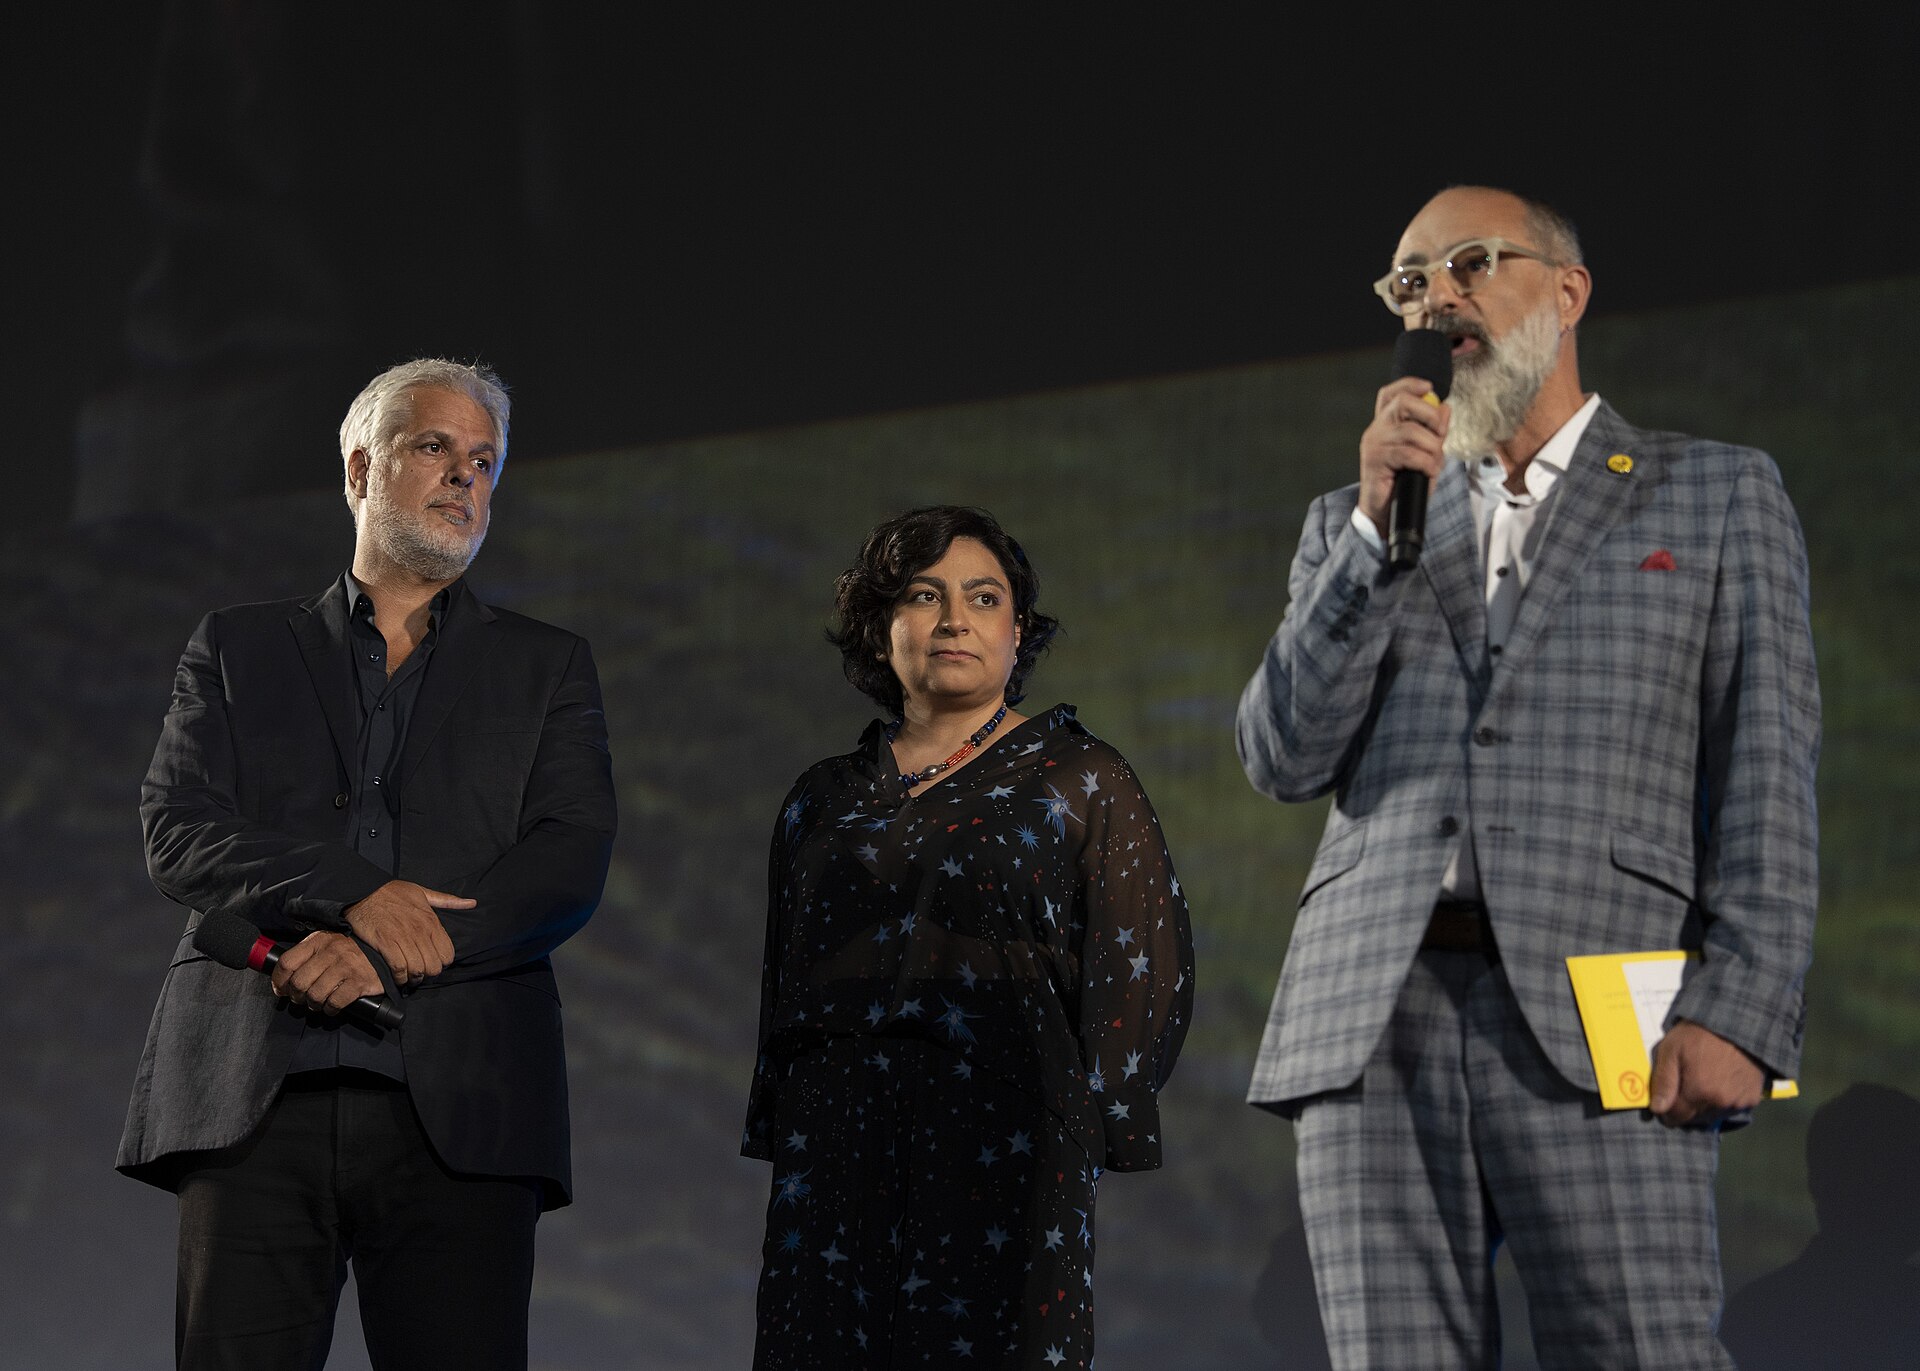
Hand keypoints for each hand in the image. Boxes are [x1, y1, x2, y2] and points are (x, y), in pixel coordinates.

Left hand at [271, 931, 382, 1014]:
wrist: (385, 952)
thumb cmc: (352, 950)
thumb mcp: (328, 943)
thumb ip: (308, 954)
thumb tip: (284, 979)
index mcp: (319, 940)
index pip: (287, 962)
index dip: (278, 981)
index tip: (281, 990)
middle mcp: (331, 952)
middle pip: (299, 982)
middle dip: (296, 996)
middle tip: (301, 999)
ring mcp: (346, 967)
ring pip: (315, 994)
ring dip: (313, 1004)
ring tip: (317, 1003)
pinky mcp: (359, 982)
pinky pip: (335, 1002)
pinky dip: (330, 1009)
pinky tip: (331, 1007)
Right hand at [344, 879, 468, 984]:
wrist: (364, 890)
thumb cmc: (393, 891)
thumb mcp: (424, 892)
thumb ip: (448, 901)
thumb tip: (472, 903)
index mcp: (431, 921)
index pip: (447, 954)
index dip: (441, 963)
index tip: (432, 962)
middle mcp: (420, 931)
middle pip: (433, 966)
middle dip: (428, 973)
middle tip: (420, 973)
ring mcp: (403, 937)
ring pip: (417, 969)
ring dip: (414, 978)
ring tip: (409, 977)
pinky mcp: (385, 942)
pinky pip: (399, 967)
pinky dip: (399, 977)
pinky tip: (397, 976)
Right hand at [1358, 377, 1449, 537]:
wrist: (1384, 513)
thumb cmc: (1404, 483)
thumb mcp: (1425, 453)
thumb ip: (1434, 431)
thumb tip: (1445, 408)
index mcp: (1386, 424)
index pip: (1392, 393)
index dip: (1410, 384)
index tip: (1429, 388)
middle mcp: (1376, 429)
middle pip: (1403, 402)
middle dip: (1430, 416)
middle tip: (1439, 435)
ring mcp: (1374, 444)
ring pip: (1411, 432)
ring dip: (1432, 448)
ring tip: (1434, 464)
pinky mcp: (1375, 461)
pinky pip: (1408, 454)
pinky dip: (1426, 463)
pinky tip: (1428, 472)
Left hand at [1648, 1020, 1765, 1126]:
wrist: (1738, 1024)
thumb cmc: (1700, 1033)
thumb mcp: (1671, 1050)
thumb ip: (1663, 1081)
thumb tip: (1657, 1110)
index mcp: (1699, 1091)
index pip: (1676, 1118)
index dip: (1667, 1111)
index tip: (1665, 1100)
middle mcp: (1720, 1103)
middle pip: (1694, 1119)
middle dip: (1686, 1107)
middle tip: (1686, 1083)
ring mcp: (1739, 1102)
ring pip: (1713, 1115)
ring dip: (1705, 1105)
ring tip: (1704, 1080)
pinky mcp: (1752, 1098)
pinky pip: (1731, 1108)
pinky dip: (1723, 1101)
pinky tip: (1721, 1082)